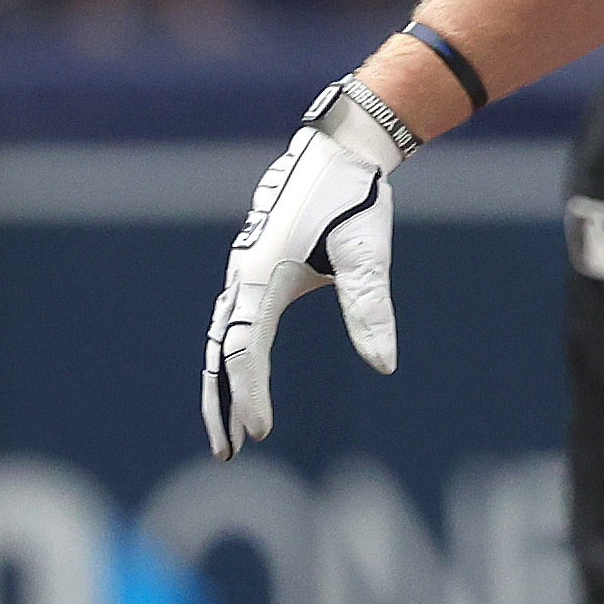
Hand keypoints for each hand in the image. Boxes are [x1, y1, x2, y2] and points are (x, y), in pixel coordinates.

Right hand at [203, 80, 411, 456]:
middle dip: (220, 402)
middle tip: (226, 452)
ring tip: (230, 431)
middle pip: (219, 351)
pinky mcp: (254, 269)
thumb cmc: (354, 200)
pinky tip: (241, 381)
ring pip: (220, 338)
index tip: (259, 433)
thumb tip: (384, 365)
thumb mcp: (368, 254)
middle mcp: (243, 275)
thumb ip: (370, 308)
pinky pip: (232, 322)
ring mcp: (244, 271)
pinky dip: (231, 358)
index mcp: (262, 274)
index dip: (249, 393)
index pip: (244, 347)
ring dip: (222, 385)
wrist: (338, 151)